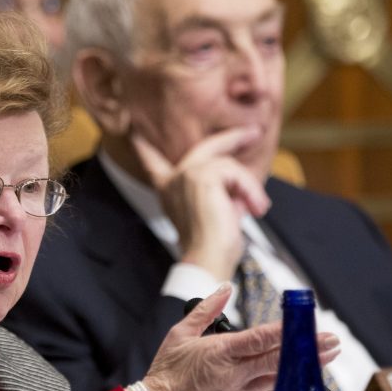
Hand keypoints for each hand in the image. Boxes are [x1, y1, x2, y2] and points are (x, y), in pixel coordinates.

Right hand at [131, 128, 270, 279]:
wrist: (207, 258)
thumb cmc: (211, 246)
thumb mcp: (211, 212)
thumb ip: (215, 194)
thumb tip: (238, 185)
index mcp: (169, 191)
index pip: (152, 164)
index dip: (143, 148)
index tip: (134, 133)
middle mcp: (173, 180)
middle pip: (205, 148)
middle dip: (231, 138)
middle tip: (253, 132)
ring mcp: (186, 175)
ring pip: (227, 164)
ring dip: (248, 186)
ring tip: (257, 207)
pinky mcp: (202, 176)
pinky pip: (235, 173)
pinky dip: (250, 190)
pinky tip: (254, 207)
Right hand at [132, 284, 339, 390]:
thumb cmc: (167, 371)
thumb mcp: (180, 333)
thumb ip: (206, 310)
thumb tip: (224, 289)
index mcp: (219, 353)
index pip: (259, 339)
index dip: (286, 332)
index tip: (306, 324)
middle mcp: (234, 374)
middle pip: (278, 360)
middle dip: (307, 350)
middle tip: (331, 341)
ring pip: (279, 378)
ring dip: (304, 367)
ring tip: (326, 356)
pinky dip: (288, 383)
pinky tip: (301, 375)